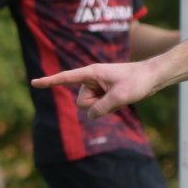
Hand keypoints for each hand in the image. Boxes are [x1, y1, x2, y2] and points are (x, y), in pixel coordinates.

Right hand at [31, 61, 157, 120]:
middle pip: (82, 102)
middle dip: (96, 105)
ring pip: (91, 107)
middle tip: (116, 95)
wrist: (154, 77)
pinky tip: (122, 99)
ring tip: (121, 96)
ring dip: (105, 107)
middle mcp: (92, 79)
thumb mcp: (119, 97)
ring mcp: (98, 86)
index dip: (49, 82)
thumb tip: (90, 115)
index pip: (66, 78)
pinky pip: (100, 107)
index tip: (33, 82)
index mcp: (92, 73)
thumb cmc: (138, 81)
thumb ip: (101, 108)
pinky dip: (110, 107)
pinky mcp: (105, 93)